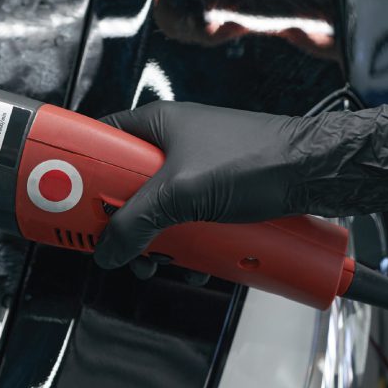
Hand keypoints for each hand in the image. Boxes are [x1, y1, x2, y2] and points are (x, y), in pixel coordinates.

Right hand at [93, 99, 387, 272]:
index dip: (81, 173)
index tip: (65, 201)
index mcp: (158, 125)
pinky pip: (191, 225)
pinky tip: (199, 262)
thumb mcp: (184, 193)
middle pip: (128, 189)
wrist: (323, 173)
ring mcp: (200, 172)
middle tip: (122, 245)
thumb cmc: (264, 158)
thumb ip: (138, 222)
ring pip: (161, 213)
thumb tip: (109, 248)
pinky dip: (191, 246)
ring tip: (169, 260)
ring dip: (162, 244)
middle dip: (126, 224)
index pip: (101, 143)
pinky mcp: (223, 197)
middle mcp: (177, 145)